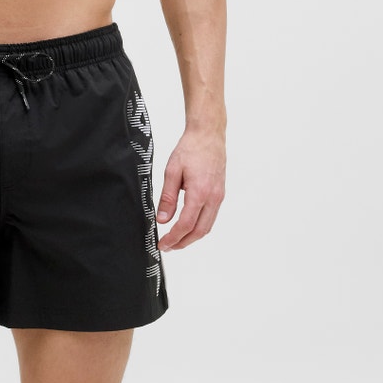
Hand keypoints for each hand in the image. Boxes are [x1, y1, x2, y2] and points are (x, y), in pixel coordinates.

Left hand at [155, 126, 224, 250]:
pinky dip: (199, 227)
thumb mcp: (172, 171)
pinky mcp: (220, 194)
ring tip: (176, 241)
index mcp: (200, 192)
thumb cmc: (190, 149)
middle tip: (168, 247)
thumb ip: (167, 198)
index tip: (162, 244)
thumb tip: (162, 219)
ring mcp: (219, 197)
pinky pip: (211, 217)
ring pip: (207, 226)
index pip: (186, 225)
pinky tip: (188, 227)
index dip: (173, 238)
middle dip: (183, 243)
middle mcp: (213, 197)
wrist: (208, 135)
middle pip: (199, 231)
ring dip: (192, 237)